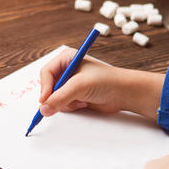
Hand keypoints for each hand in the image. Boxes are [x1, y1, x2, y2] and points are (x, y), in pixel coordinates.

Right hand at [38, 48, 163, 117]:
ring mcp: (70, 84)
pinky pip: (63, 105)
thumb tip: (44, 108)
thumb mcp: (79, 86)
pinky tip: (84, 103)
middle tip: (64, 103)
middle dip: (55, 96)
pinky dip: (71, 107)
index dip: (45, 87)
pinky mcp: (75, 96)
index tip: (45, 100)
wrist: (124, 93)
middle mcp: (67, 70)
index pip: (46, 73)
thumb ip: (60, 97)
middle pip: (48, 86)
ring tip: (80, 100)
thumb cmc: (106, 81)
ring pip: (54, 98)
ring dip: (65, 102)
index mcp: (66, 59)